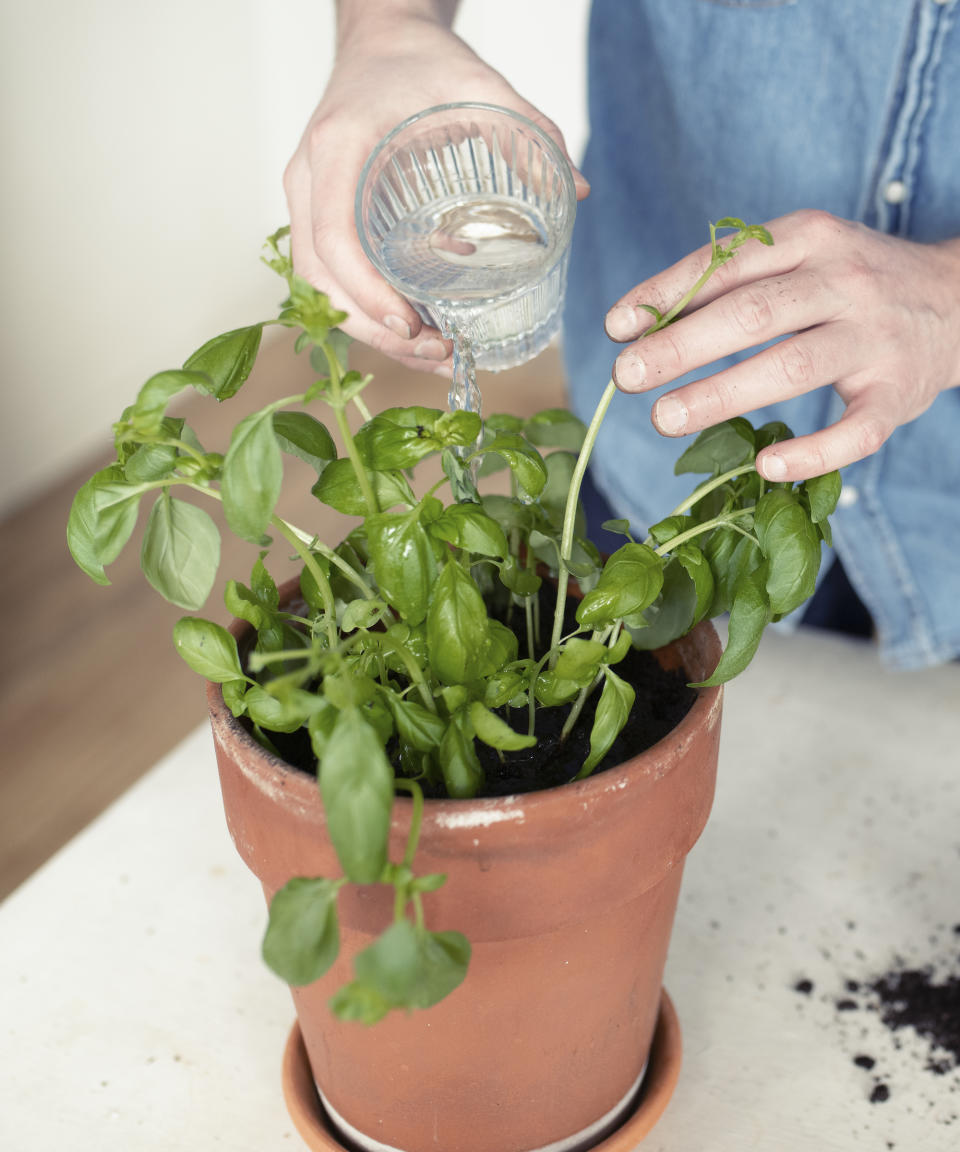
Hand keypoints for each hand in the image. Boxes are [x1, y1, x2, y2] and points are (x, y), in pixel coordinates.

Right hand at [284, 7, 587, 375]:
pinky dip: (367, 311)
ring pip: (320, 286)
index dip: (366, 293)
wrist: (382, 39)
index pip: (333, 239)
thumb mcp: (479, 84)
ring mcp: (307, 199)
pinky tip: (414, 331)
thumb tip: (579, 189)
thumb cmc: (420, 62)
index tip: (412, 325)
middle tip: (435, 352)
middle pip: (320, 279)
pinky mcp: (319, 214)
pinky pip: (330, 276)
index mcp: (338, 147)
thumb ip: (529, 132)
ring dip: (371, 330)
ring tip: (433, 352)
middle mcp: (309, 178)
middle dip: (374, 329)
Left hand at [605, 210, 959, 480]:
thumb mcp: (800, 258)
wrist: (959, 300)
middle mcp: (845, 282)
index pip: (729, 263)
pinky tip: (765, 464)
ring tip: (663, 418)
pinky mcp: (897, 394)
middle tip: (626, 377)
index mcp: (812, 239)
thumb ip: (731, 283)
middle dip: (682, 346)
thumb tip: (641, 324)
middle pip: (754, 314)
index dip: (668, 295)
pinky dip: (812, 451)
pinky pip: (856, 430)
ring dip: (722, 394)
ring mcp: (875, 339)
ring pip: (794, 365)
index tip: (617, 328)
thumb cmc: (849, 286)